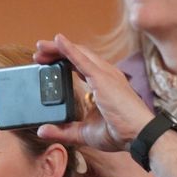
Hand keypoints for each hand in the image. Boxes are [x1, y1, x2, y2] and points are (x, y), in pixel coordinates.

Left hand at [33, 34, 154, 150]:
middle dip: (56, 52)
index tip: (45, 64)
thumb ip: (63, 131)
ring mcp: (105, 74)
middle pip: (77, 55)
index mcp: (103, 84)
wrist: (139, 135)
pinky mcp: (102, 78)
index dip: (63, 61)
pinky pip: (82, 59)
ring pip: (78, 53)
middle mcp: (105, 74)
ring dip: (57, 48)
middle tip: (37, 54)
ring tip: (40, 48)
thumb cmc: (120, 134)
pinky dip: (68, 49)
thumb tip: (42, 131)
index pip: (80, 65)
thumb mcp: (84, 133)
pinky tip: (56, 41)